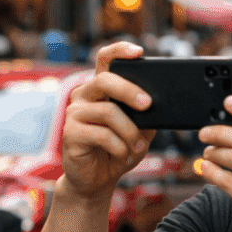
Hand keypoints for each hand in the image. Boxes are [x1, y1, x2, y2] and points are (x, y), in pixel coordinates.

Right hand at [61, 42, 157, 197]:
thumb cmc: (119, 150)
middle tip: (148, 104)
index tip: (139, 53)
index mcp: (101, 89)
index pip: (105, 59)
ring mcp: (75, 113)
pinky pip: (102, 135)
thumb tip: (161, 101)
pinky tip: (123, 154)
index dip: (120, 51)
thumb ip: (146, 113)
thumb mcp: (140, 129)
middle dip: (130, 91)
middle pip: (105, 80)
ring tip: (137, 146)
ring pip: (108, 112)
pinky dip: (120, 147)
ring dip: (130, 131)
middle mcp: (84, 96)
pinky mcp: (70, 133)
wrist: (97, 180)